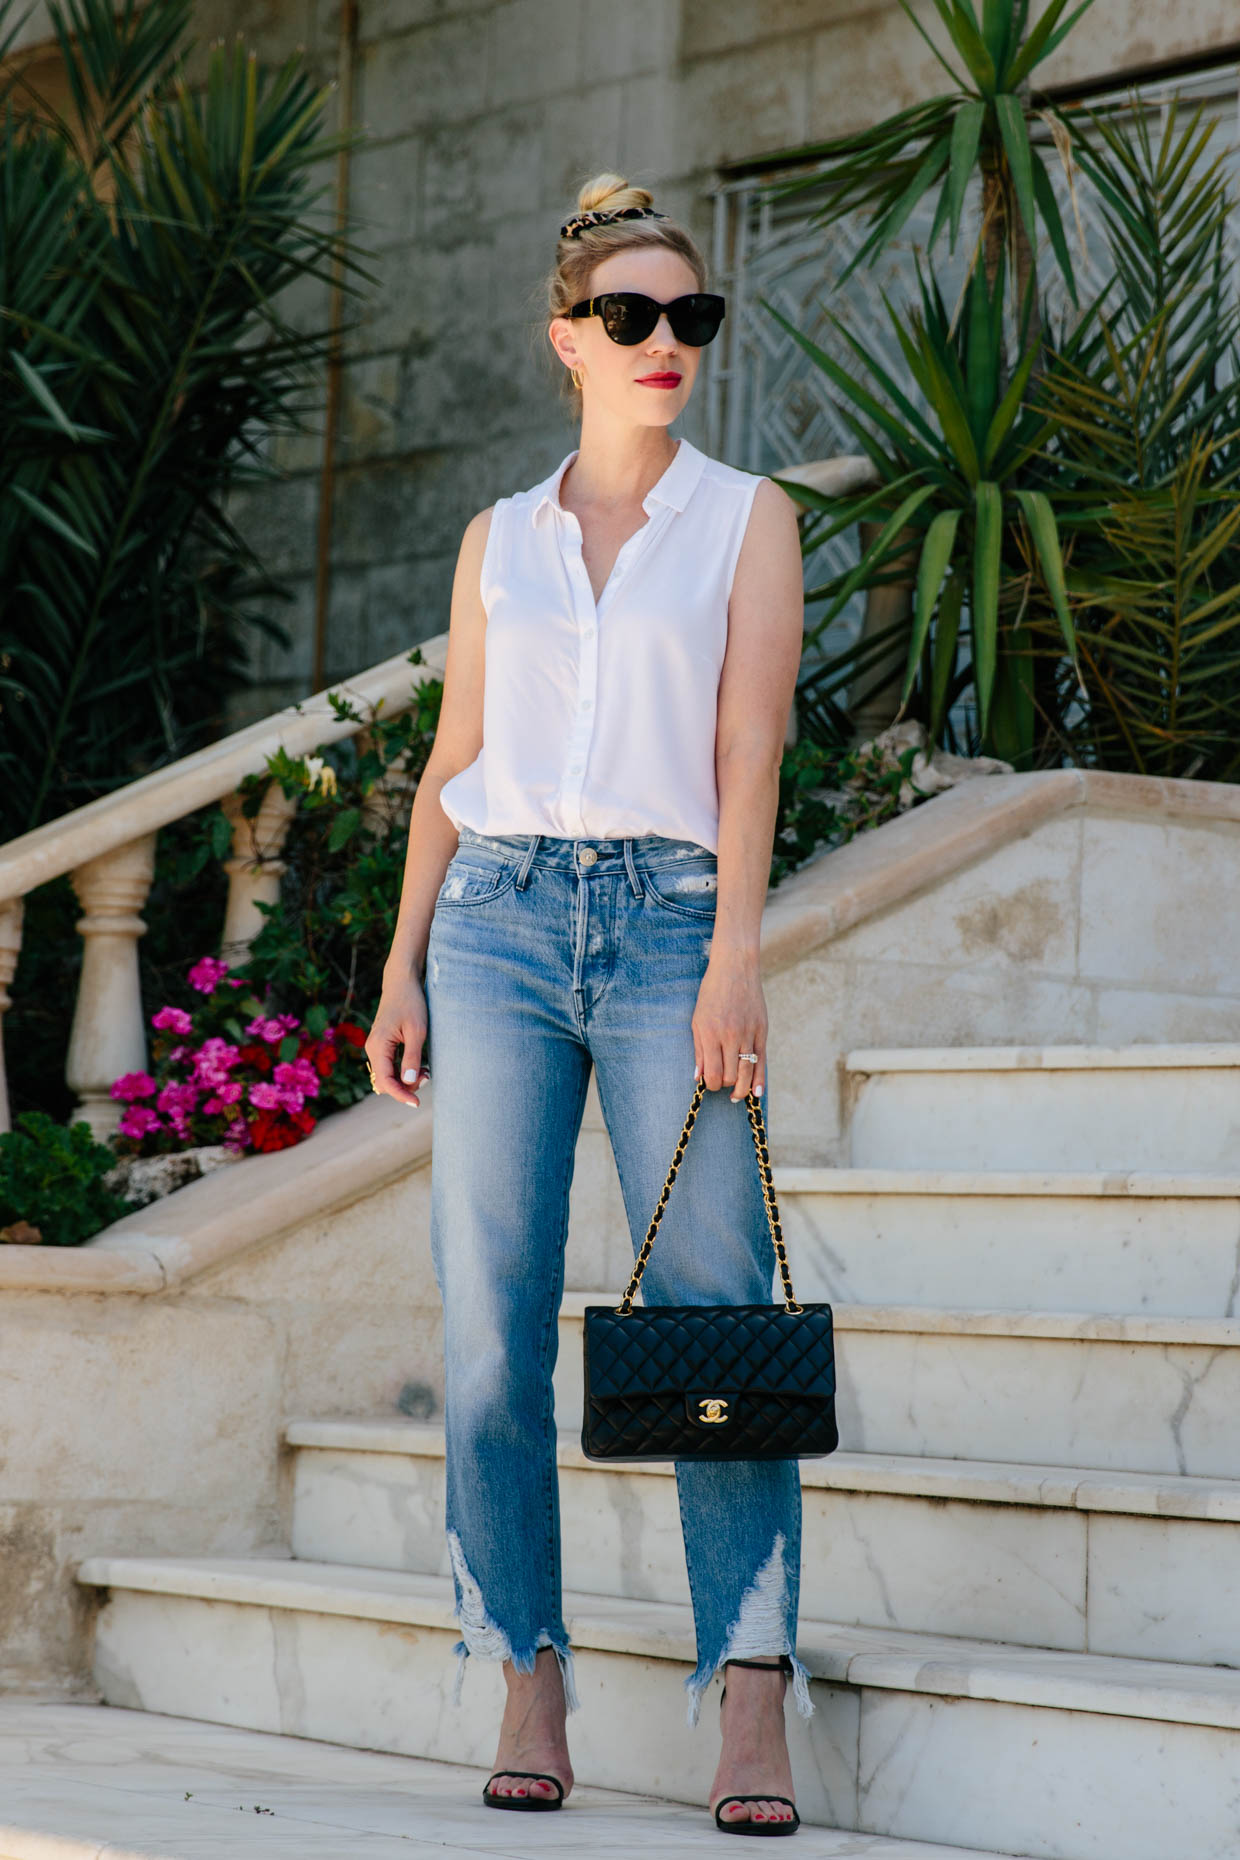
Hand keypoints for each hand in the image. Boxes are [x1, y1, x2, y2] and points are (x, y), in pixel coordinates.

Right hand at [364, 975, 428, 1107]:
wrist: (402, 983)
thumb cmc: (411, 1003)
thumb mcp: (417, 1031)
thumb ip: (412, 1058)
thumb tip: (408, 1082)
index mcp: (378, 1046)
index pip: (386, 1081)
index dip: (401, 1094)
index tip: (416, 1103)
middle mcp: (373, 1049)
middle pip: (385, 1082)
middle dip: (405, 1086)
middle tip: (428, 1076)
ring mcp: (376, 1048)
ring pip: (388, 1076)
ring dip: (405, 1079)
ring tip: (426, 1071)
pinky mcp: (382, 1046)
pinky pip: (390, 1067)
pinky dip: (403, 1071)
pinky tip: (419, 1066)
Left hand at [691, 952, 765, 1102]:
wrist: (735, 968)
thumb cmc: (711, 993)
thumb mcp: (697, 1020)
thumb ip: (698, 1050)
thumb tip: (698, 1077)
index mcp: (710, 1034)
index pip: (713, 1073)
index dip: (711, 1085)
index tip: (709, 1083)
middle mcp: (730, 1036)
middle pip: (731, 1076)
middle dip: (725, 1087)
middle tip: (722, 1088)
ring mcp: (748, 1033)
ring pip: (748, 1072)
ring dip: (742, 1089)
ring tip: (737, 1095)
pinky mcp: (762, 1030)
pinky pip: (762, 1060)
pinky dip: (759, 1080)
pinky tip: (757, 1092)